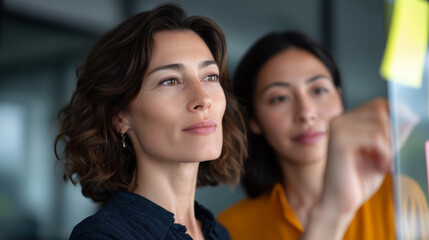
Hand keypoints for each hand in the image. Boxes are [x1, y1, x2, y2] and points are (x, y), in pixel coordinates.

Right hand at [323, 98, 391, 214]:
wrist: (337, 202)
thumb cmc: (357, 180)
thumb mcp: (380, 153)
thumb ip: (392, 135)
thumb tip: (408, 117)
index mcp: (346, 121)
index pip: (377, 104)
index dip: (394, 115)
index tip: (401, 136)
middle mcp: (339, 121)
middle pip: (379, 111)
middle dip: (392, 133)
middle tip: (390, 155)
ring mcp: (337, 129)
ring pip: (379, 125)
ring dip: (389, 147)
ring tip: (383, 164)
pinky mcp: (339, 141)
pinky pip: (375, 138)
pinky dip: (384, 154)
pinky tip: (379, 166)